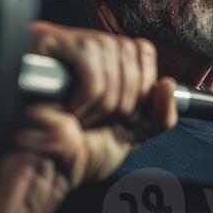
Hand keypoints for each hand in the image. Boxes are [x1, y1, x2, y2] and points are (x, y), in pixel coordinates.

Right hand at [9, 21, 177, 192]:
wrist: (44, 169)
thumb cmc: (76, 153)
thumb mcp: (131, 134)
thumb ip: (158, 115)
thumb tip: (168, 85)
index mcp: (104, 64)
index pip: (141, 49)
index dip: (142, 84)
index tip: (125, 112)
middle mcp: (84, 48)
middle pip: (129, 49)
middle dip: (124, 97)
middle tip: (99, 120)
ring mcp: (63, 44)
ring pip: (110, 55)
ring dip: (103, 101)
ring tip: (81, 117)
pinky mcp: (44, 43)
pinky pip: (88, 59)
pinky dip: (87, 95)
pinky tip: (69, 109)